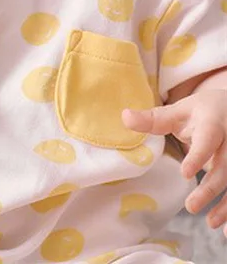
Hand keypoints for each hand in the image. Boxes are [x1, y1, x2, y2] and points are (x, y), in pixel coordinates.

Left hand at [122, 90, 226, 236]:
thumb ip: (153, 119)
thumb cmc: (199, 112)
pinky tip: (225, 230)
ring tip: (210, 223)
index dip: (198, 157)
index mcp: (211, 125)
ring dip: (225, 205)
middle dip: (210, 188)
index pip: (207, 140)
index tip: (185, 173)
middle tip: (190, 207)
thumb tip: (125, 117)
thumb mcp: (178, 111)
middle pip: (224, 167)